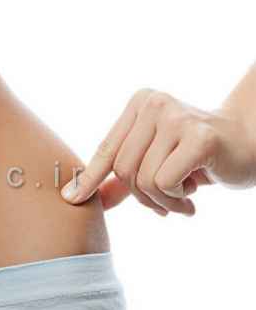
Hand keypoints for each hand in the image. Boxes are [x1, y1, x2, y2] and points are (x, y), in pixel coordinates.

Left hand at [61, 89, 255, 215]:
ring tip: (182, 198)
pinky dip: (178, 197)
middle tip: (165, 205)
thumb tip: (74, 197)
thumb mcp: (152, 163)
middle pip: (123, 169)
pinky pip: (165, 181)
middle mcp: (154, 104)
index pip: (106, 149)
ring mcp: (176, 117)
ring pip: (143, 179)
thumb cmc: (195, 156)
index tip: (71, 199)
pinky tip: (195, 191)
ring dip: (163, 200)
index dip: (88, 179)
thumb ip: (118, 178)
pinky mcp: (199, 136)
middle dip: (142, 197)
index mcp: (138, 105)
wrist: (248, 145)